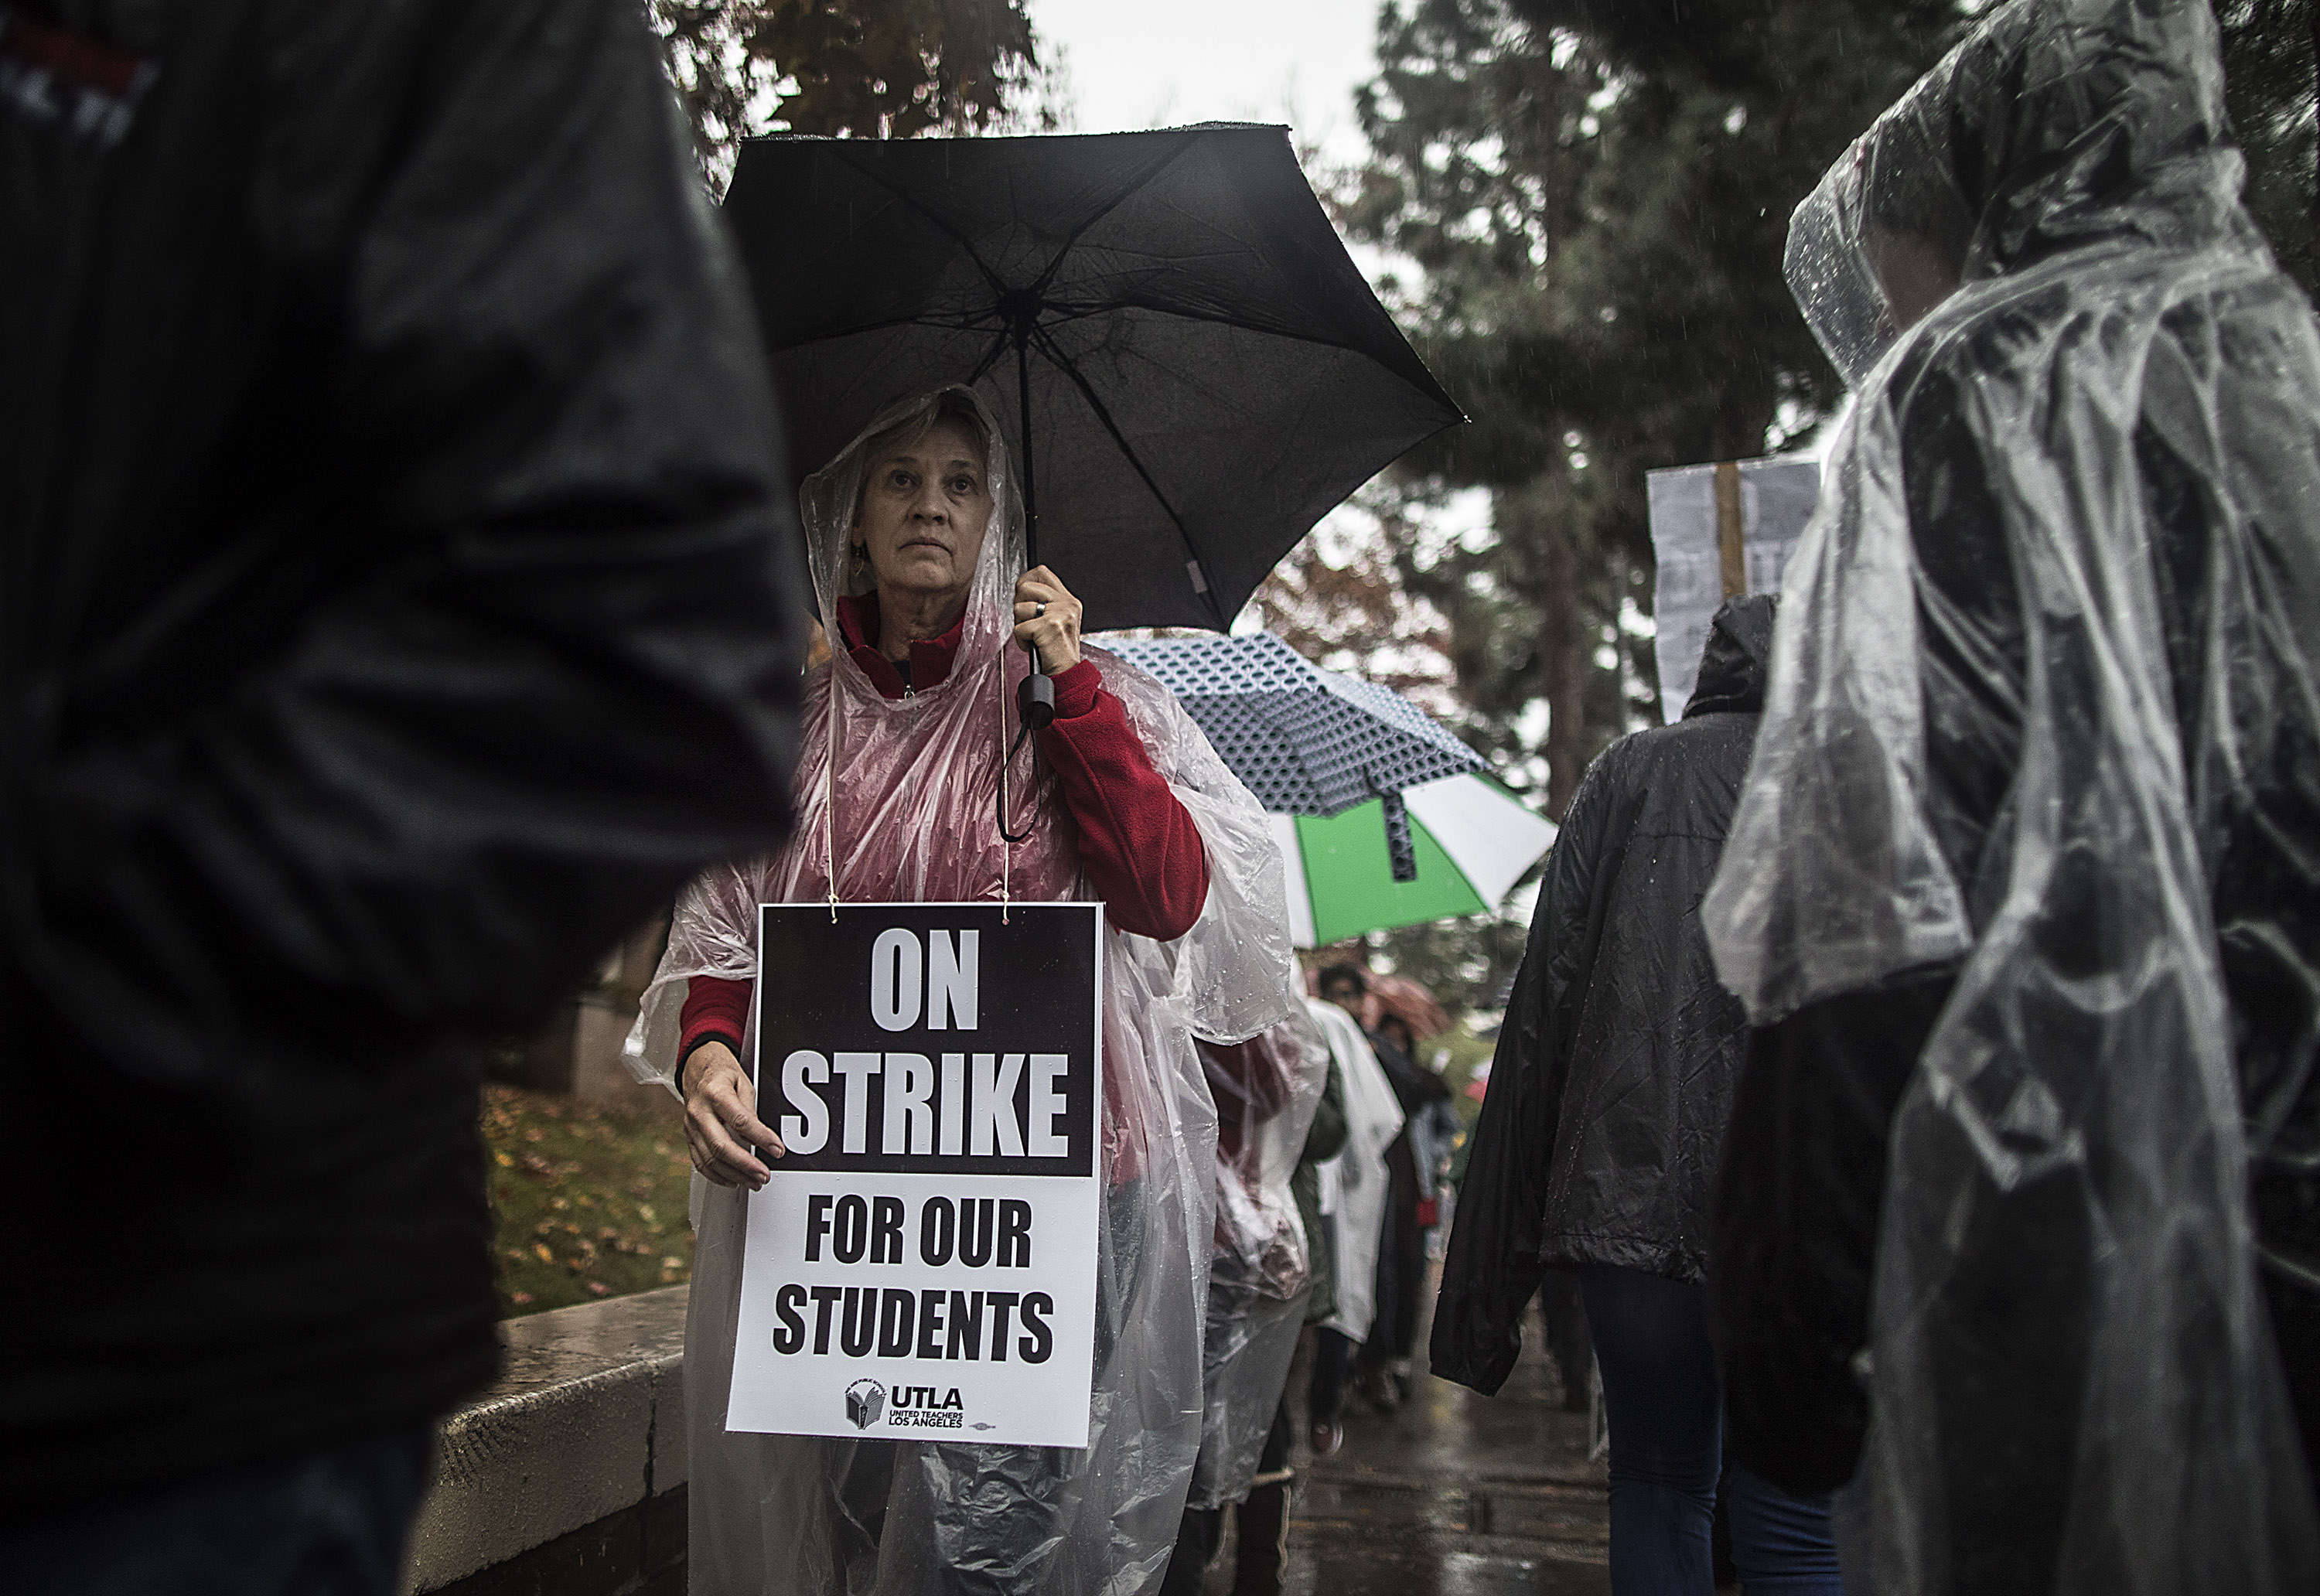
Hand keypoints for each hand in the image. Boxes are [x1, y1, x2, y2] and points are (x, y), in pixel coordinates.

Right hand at [681, 1040, 782, 1189]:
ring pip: (710, 1159)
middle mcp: (699, 1111)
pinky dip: (717, 1176)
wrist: (697, 1068)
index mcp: (715, 1092)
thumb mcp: (743, 1082)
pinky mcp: (688, 1137)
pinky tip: (733, 1180)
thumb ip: (750, 1110)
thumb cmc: (722, 1074)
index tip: (777, 1149)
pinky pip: (699, 1162)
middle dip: (745, 1165)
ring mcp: (690, 1126)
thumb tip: (760, 1138)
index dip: (761, 1138)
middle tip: (764, 1175)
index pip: (740, 1121)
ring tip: (754, 1182)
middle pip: (721, 1146)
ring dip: (734, 1175)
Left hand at [1012, 566, 1082, 672]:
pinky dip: (1021, 640)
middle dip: (1019, 605)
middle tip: (1027, 622)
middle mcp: (1067, 603)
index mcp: (1069, 600)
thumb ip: (1045, 602)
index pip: (1041, 572)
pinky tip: (1032, 645)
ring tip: (1032, 636)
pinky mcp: (1050, 626)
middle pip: (1025, 586)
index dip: (1025, 581)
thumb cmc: (1057, 651)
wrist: (1066, 673)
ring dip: (1020, 625)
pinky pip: (1019, 628)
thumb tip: (1022, 589)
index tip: (1023, 597)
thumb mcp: (1057, 620)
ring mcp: (1060, 613)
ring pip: (1019, 607)